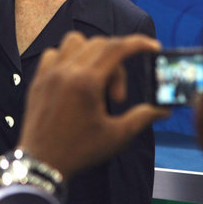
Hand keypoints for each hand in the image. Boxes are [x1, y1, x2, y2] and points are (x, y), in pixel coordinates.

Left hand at [18, 32, 169, 178]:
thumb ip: (142, 117)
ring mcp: (49, 72)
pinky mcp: (38, 78)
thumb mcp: (117, 136)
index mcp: (87, 82)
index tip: (152, 46)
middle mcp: (67, 71)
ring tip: (96, 81)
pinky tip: (73, 79)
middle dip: (117, 63)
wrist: (41, 163)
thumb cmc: (79, 150)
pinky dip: (67, 58)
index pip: (116, 48)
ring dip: (92, 53)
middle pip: (100, 44)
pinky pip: (53, 53)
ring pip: (75, 41)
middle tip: (116, 97)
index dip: (138, 43)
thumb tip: (163, 109)